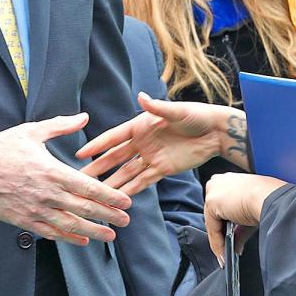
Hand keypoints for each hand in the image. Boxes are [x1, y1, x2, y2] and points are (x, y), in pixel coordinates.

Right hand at [0, 114, 131, 245]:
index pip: (88, 187)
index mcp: (52, 171)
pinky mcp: (23, 220)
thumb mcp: (31, 131)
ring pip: (70, 225)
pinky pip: (50, 232)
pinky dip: (68, 238)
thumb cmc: (0, 148)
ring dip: (93, 231)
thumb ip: (60, 125)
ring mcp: (35, 209)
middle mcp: (47, 193)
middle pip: (84, 208)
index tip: (126, 201)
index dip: (109, 196)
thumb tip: (84, 116)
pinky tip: (82, 240)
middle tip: (126, 220)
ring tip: (111, 235)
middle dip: (108, 215)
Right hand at [76, 94, 246, 195]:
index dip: (98, 145)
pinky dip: (131, 190)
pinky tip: (119, 199)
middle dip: (98, 167)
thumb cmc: (196, 116)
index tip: (80, 153)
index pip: (114, 137)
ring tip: (95, 194)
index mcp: (141, 125)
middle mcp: (142, 142)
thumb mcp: (176, 111)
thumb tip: (141, 96)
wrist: (215, 133)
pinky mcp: (163, 169)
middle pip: (115, 157)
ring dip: (112, 182)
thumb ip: (157, 108)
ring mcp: (151, 157)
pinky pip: (143, 182)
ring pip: (126, 172)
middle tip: (80, 177)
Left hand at [204, 172, 287, 261]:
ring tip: (225, 257)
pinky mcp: (211, 202)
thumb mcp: (250, 214)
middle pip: (215, 215)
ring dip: (219, 241)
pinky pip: (212, 228)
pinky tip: (224, 254)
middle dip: (220, 234)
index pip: (221, 206)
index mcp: (228, 180)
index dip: (224, 224)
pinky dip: (217, 243)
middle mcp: (218, 182)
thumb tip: (236, 246)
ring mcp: (213, 190)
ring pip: (213, 222)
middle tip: (226, 252)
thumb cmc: (268, 200)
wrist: (270, 197)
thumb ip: (239, 229)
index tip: (229, 239)